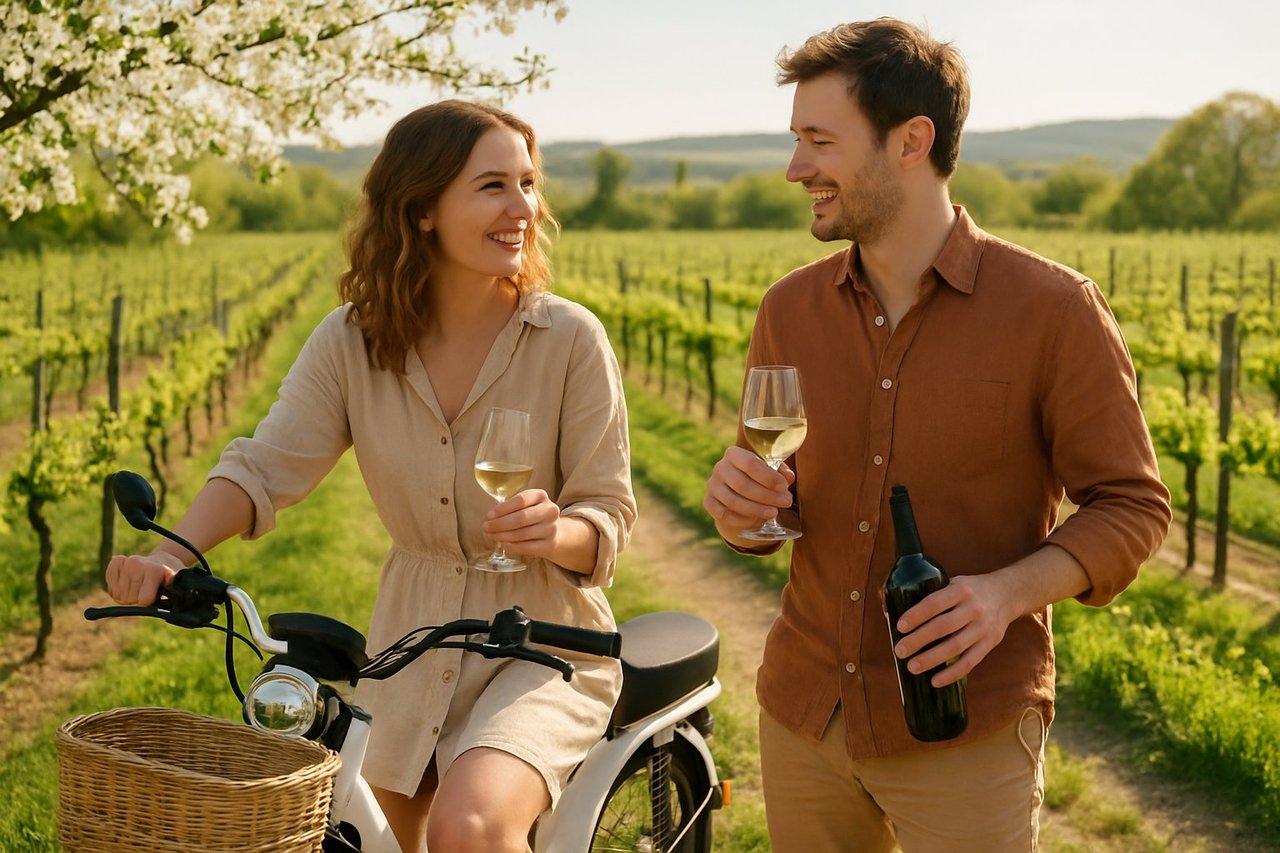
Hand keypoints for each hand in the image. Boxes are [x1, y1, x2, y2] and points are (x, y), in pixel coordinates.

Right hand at [105, 551, 184, 605]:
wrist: (163, 561)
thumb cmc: (170, 577)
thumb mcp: (177, 585)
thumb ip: (178, 594)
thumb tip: (182, 601)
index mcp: (154, 571)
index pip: (143, 600)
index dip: (148, 602)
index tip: (154, 595)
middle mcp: (138, 564)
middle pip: (129, 598)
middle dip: (136, 599)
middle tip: (146, 590)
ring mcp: (126, 562)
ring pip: (117, 594)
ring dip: (126, 595)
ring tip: (138, 586)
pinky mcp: (116, 561)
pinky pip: (109, 583)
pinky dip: (116, 587)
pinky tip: (127, 581)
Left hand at [482, 489, 561, 559]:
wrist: (553, 530)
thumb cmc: (532, 515)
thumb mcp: (525, 504)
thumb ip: (509, 508)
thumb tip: (490, 519)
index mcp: (541, 496)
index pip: (521, 500)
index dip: (503, 508)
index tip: (489, 515)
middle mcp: (550, 511)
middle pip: (521, 518)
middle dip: (500, 524)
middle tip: (486, 527)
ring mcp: (552, 528)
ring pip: (522, 534)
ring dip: (502, 536)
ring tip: (491, 536)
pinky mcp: (550, 545)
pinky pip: (527, 547)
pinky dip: (512, 546)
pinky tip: (503, 544)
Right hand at [703, 446, 794, 532]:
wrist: (737, 491)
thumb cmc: (758, 477)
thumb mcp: (770, 470)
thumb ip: (780, 472)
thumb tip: (788, 478)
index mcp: (734, 454)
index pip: (750, 463)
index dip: (768, 476)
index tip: (784, 486)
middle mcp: (720, 468)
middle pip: (742, 484)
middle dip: (767, 495)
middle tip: (786, 502)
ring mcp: (712, 486)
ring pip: (733, 501)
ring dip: (756, 509)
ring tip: (774, 513)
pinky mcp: (708, 502)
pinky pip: (724, 514)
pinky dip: (741, 519)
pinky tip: (756, 520)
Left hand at [892, 573, 1015, 687]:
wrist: (1007, 594)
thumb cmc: (969, 591)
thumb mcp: (952, 583)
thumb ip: (927, 595)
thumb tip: (889, 610)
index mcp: (960, 590)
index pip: (934, 603)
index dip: (916, 615)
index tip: (900, 627)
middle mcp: (973, 608)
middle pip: (943, 627)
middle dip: (918, 640)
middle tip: (899, 651)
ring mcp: (983, 627)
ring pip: (956, 647)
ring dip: (932, 659)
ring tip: (912, 667)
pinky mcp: (990, 643)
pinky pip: (970, 662)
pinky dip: (952, 674)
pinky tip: (935, 681)